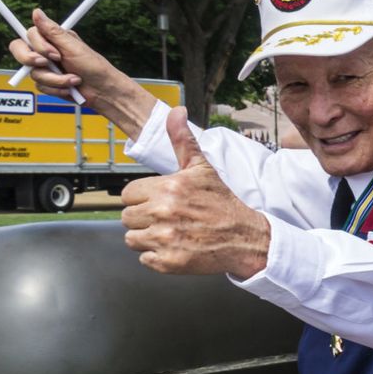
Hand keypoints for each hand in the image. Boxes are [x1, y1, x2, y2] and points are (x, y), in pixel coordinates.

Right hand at [11, 8, 123, 99]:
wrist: (104, 92)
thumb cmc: (95, 67)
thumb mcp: (74, 47)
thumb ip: (53, 31)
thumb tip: (37, 12)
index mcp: (53, 39)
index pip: (29, 35)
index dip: (38, 46)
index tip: (55, 55)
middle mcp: (47, 52)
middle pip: (21, 52)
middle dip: (35, 62)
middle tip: (52, 65)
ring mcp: (47, 68)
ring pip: (33, 73)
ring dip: (55, 79)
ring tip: (74, 79)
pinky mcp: (49, 82)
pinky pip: (40, 86)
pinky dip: (57, 89)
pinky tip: (70, 88)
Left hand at [120, 110, 270, 276]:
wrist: (246, 238)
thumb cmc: (222, 203)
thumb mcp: (202, 168)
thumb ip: (182, 140)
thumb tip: (176, 111)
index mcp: (167, 188)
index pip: (127, 194)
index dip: (144, 198)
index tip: (164, 202)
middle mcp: (163, 212)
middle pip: (127, 217)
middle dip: (145, 218)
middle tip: (171, 219)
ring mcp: (165, 239)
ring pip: (132, 238)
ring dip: (148, 238)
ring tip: (173, 233)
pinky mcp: (168, 262)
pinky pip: (144, 259)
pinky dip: (158, 257)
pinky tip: (177, 248)